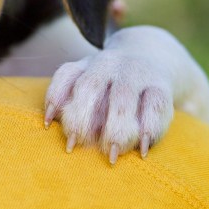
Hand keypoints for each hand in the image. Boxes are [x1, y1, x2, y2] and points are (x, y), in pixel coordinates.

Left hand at [44, 49, 173, 163]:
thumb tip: (52, 122)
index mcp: (86, 65)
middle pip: (90, 87)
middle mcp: (109, 64)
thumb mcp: (89, 82)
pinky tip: (142, 148)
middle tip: (79, 145)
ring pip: (122, 97)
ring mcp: (135, 73)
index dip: (55, 99)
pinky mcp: (161, 87)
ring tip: (112, 154)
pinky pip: (154, 105)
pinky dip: (149, 128)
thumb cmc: (111, 85)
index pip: (66, 76)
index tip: (47, 126)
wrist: (154, 54)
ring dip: (115, 129)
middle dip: (81, 119)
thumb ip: (70, 99)